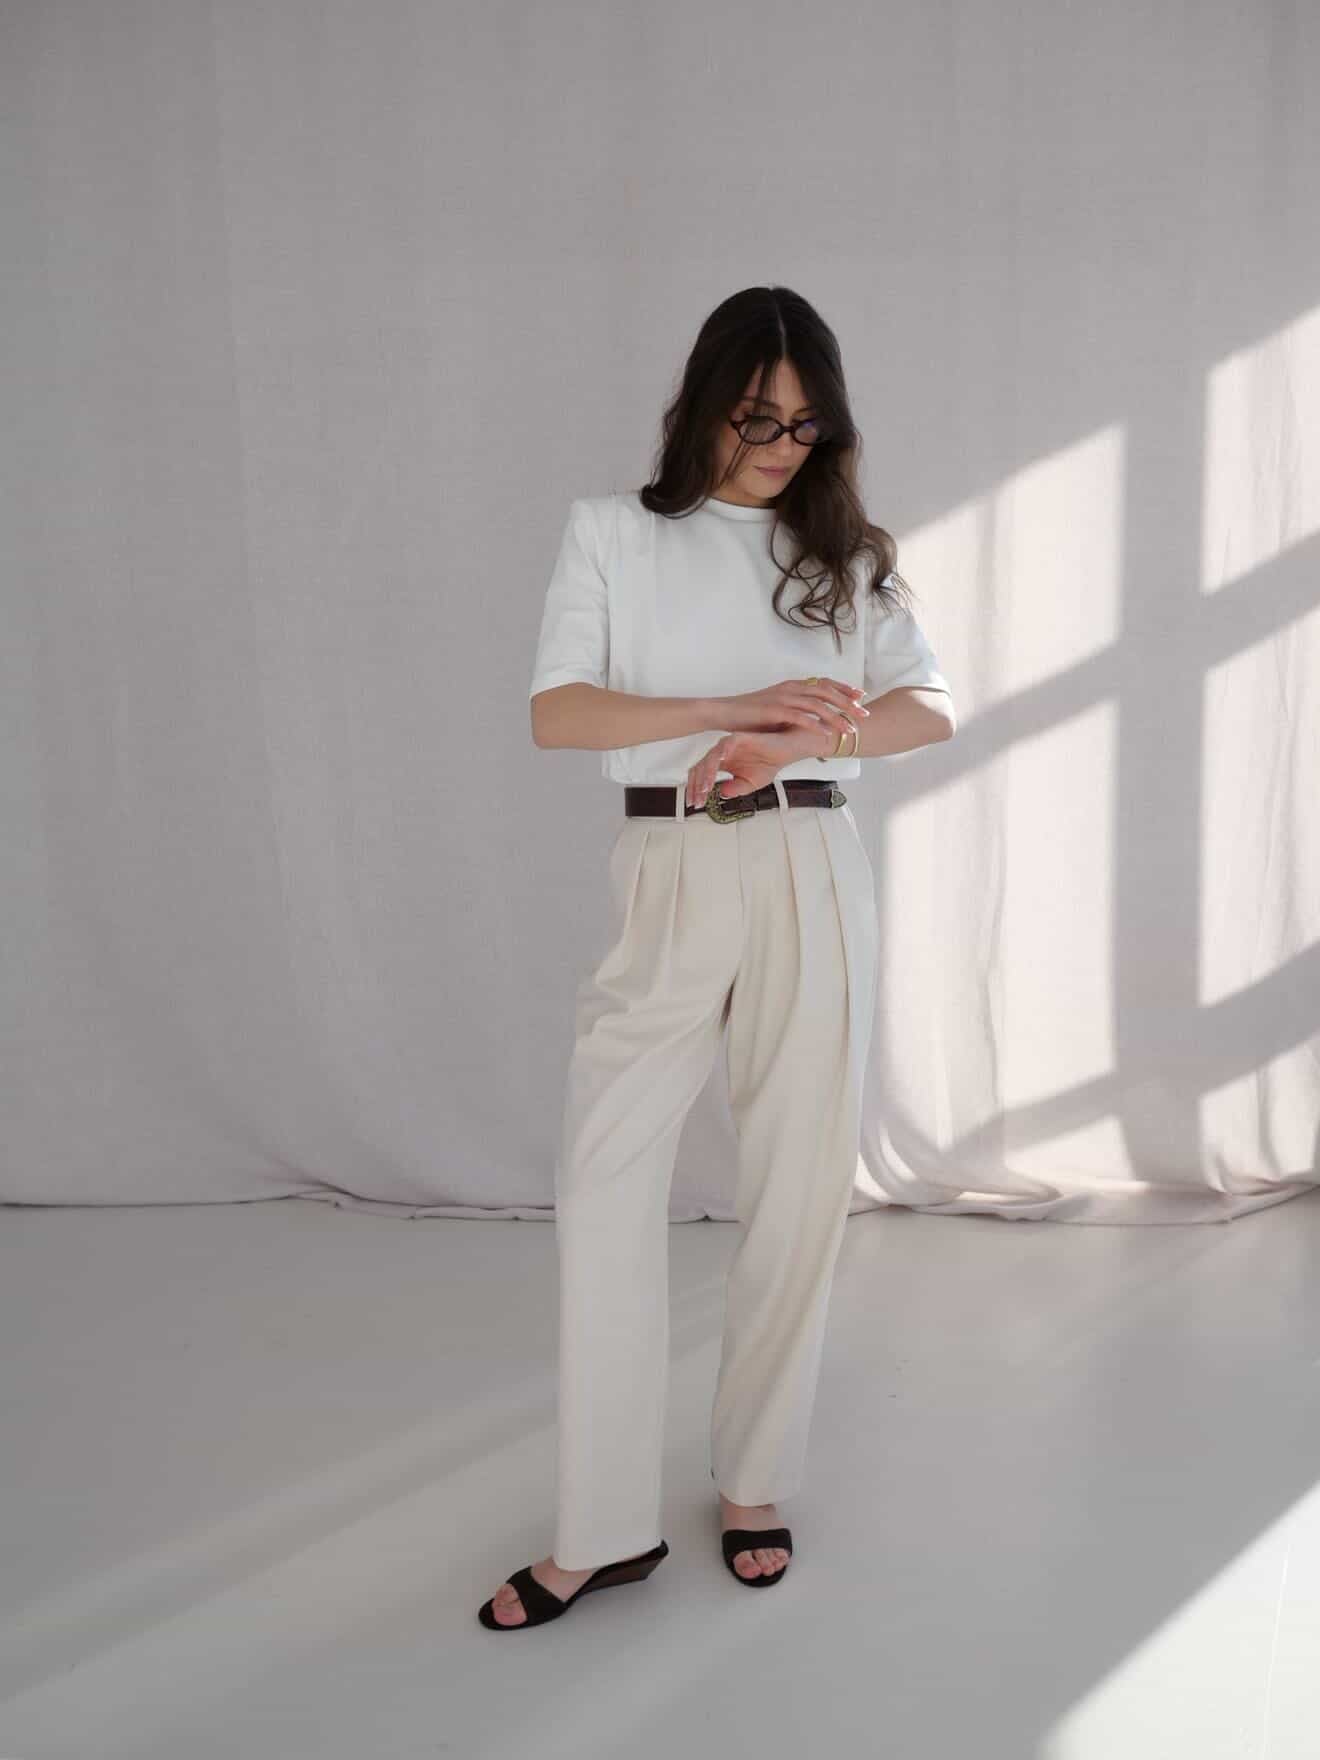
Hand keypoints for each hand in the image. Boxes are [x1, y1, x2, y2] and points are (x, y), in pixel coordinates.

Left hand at [685, 724, 848, 809]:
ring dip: (707, 774)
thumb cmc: (770, 763)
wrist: (788, 750)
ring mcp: (729, 744)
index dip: (695, 789)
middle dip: (697, 785)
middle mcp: (723, 753)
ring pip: (710, 758)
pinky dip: (721, 753)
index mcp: (722, 763)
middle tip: (699, 799)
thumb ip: (735, 789)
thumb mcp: (750, 784)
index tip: (694, 803)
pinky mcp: (740, 737)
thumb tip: (722, 794)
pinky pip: (726, 744)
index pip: (701, 775)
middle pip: (700, 767)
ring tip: (707, 788)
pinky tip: (719, 762)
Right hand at [715, 677, 869, 739]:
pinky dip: (815, 725)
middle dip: (848, 703)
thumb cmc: (749, 714)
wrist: (723, 712)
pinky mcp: (774, 710)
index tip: (860, 697)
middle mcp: (791, 688)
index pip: (824, 683)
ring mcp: (783, 698)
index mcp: (793, 686)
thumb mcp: (776, 708)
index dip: (844, 689)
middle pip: (826, 692)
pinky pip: (800, 717)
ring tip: (850, 728)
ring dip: (836, 716)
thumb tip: (812, 720)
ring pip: (817, 705)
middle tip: (864, 714)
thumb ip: (795, 710)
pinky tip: (827, 734)